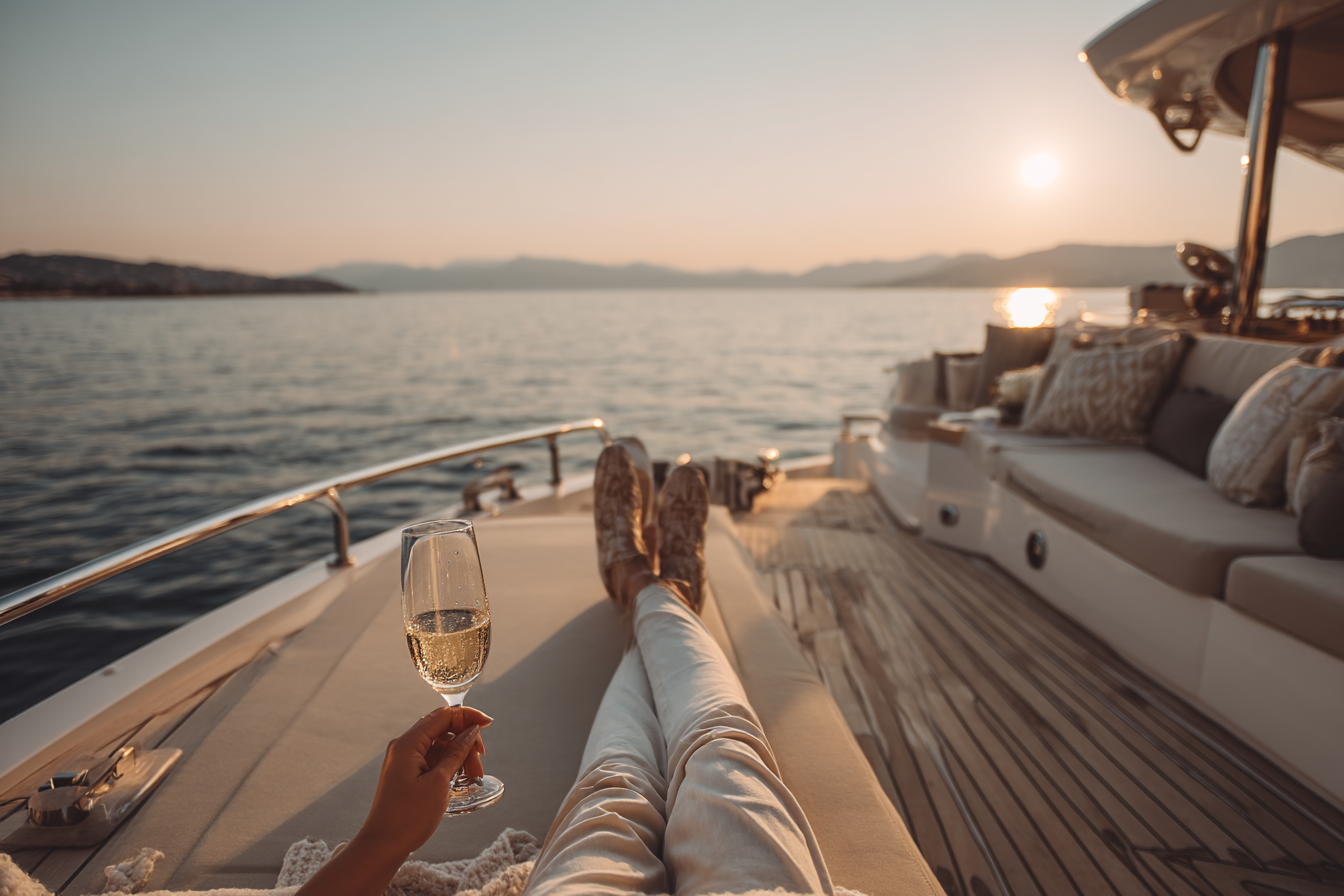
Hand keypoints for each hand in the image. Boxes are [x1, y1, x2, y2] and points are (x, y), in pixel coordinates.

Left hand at [360, 705, 492, 854]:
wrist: (383, 845)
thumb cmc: (408, 817)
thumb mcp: (439, 782)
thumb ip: (456, 753)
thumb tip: (471, 731)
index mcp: (408, 744)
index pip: (443, 716)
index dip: (468, 716)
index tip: (488, 724)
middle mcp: (404, 746)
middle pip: (442, 729)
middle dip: (465, 740)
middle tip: (480, 762)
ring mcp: (404, 759)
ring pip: (439, 744)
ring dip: (459, 755)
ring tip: (473, 776)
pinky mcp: (407, 772)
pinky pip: (432, 758)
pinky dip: (449, 764)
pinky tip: (460, 777)